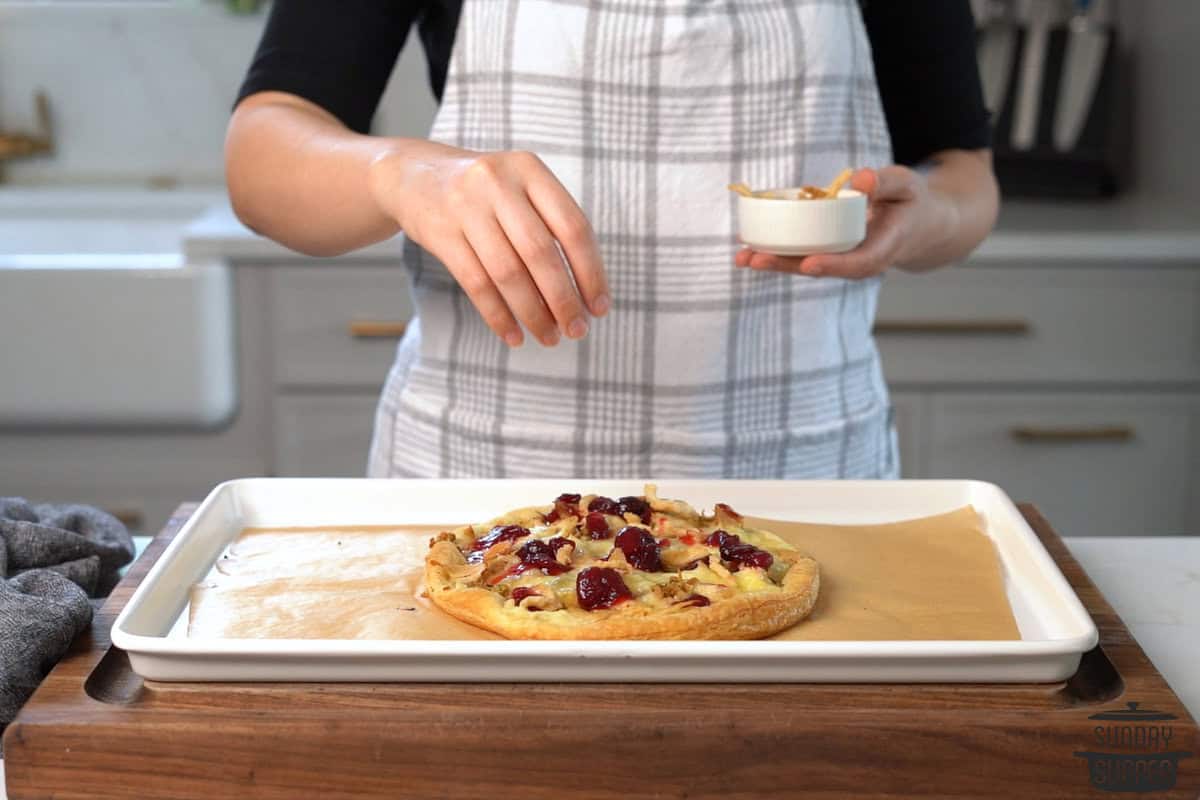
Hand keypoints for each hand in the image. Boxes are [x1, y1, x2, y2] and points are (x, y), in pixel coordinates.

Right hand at [369, 144, 607, 346]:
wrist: (416, 176)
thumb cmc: (487, 193)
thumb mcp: (521, 188)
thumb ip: (552, 225)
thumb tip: (585, 293)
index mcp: (529, 169)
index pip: (572, 226)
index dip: (591, 272)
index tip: (600, 307)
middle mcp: (498, 183)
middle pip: (540, 253)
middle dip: (563, 300)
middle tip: (577, 331)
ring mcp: (466, 207)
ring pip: (508, 273)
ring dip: (533, 313)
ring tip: (550, 337)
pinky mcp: (441, 233)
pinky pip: (476, 284)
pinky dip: (498, 315)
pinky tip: (514, 335)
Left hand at [734, 166, 932, 278]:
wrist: (917, 226)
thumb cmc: (911, 202)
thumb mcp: (907, 185)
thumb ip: (886, 182)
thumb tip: (859, 179)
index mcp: (883, 250)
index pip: (858, 264)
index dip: (832, 265)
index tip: (808, 263)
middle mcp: (858, 263)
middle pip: (820, 269)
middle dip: (785, 266)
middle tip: (754, 260)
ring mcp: (841, 261)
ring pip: (805, 265)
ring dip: (773, 262)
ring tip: (742, 257)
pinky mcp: (829, 254)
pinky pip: (802, 255)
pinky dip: (777, 252)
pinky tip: (750, 247)